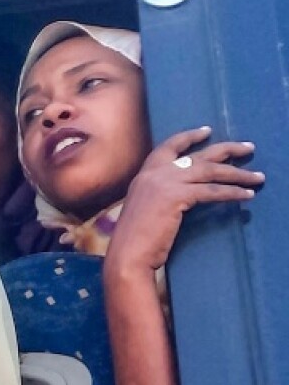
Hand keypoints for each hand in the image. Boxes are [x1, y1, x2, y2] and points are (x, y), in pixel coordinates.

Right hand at [107, 127, 262, 273]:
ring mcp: (164, 183)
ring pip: (209, 171)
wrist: (127, 253)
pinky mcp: (176, 196)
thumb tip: (186, 191)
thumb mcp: (145, 207)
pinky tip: (246, 195)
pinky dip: (232, 193)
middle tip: (248, 148)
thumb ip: (159, 194)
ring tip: (257, 177)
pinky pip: (211, 191)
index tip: (207, 130)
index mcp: (144, 175)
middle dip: (227, 149)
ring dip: (238, 173)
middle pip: (197, 155)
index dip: (189, 137)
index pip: (169, 146)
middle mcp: (153, 173)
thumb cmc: (136, 239)